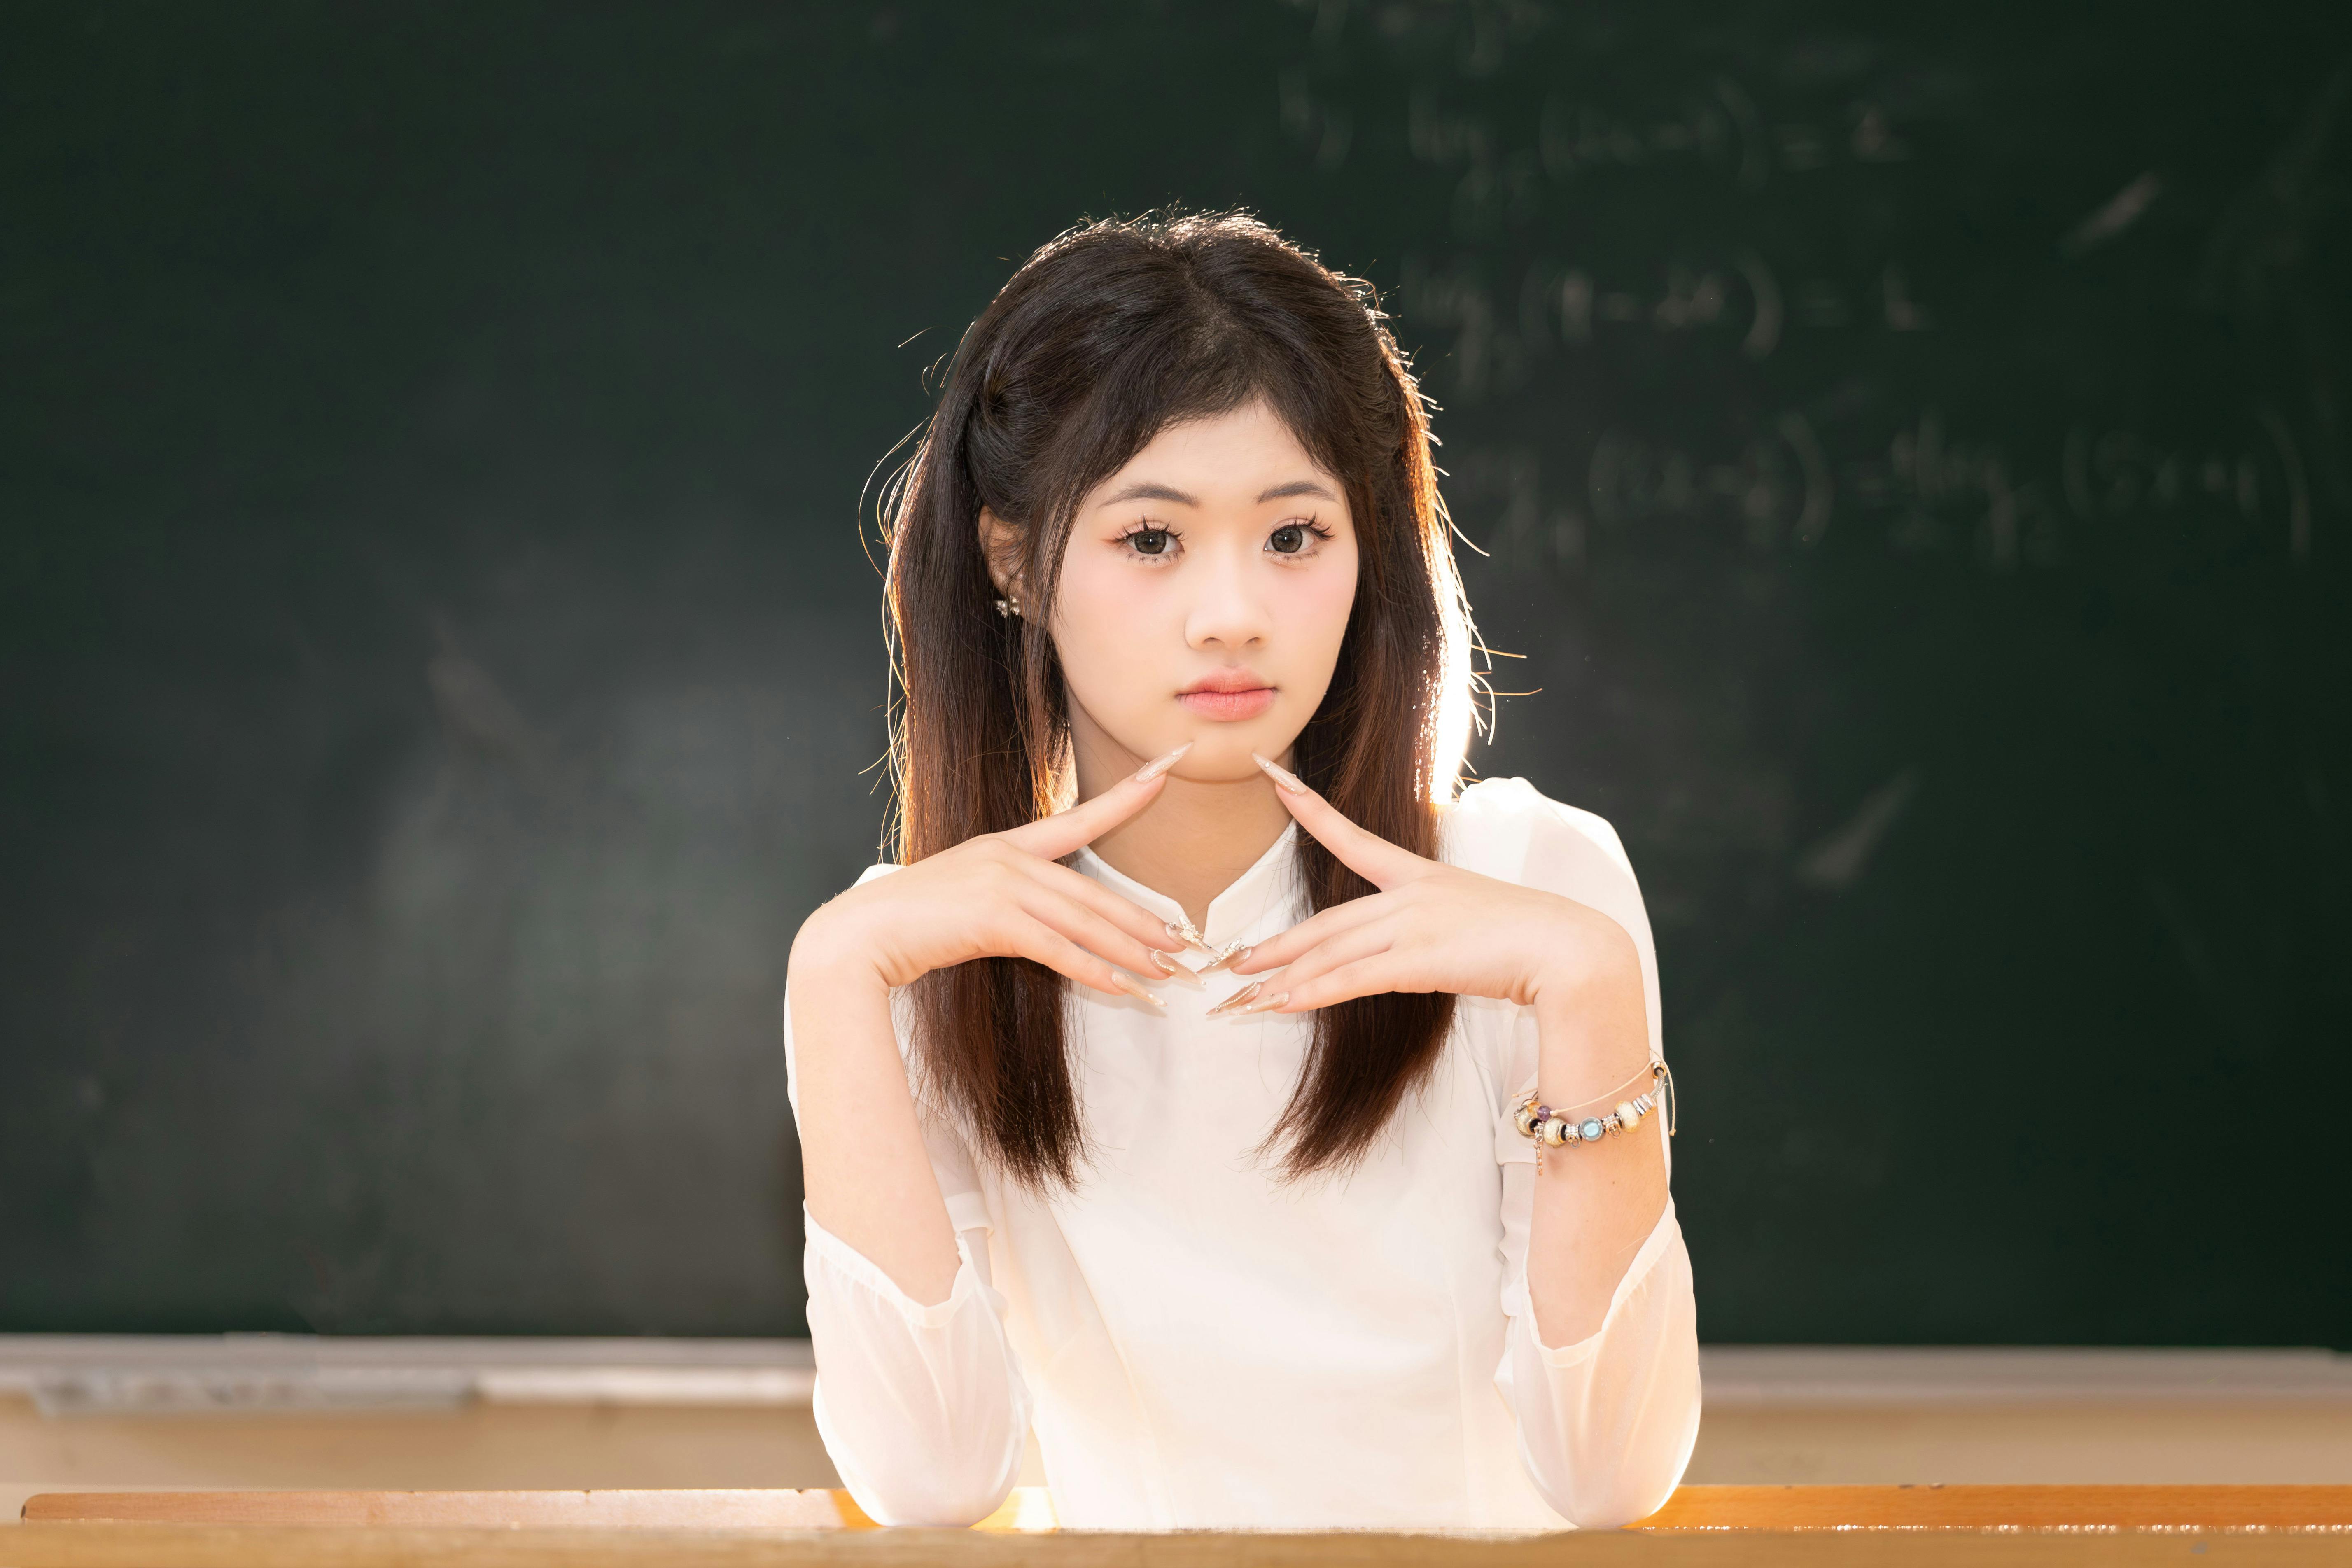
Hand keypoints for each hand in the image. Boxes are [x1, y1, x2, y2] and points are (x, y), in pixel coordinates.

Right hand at [793, 744, 1198, 1005]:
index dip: (1126, 796)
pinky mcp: (993, 920)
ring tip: (1170, 973)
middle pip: (1094, 893)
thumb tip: (1049, 925)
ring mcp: (1002, 885)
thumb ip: (1007, 903)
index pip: (1078, 818)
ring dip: (1132, 953)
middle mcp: (1010, 858)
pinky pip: (1060, 951)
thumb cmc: (909, 924)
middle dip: (1145, 923)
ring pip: (1086, 923)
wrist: (859, 936)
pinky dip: (1096, 972)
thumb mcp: (963, 899)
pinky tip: (1125, 989)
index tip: (1166, 773)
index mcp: (1005, 844)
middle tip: (1189, 944)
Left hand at [1224, 754, 1640, 1016]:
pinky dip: (1310, 992)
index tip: (1276, 781)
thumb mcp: (1474, 918)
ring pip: (1329, 953)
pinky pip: (1350, 978)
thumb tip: (1413, 950)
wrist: (1567, 949)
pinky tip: (1279, 1005)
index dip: (1311, 809)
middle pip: (1325, 922)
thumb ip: (1434, 929)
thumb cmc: (1529, 938)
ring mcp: (1411, 925)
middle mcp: (1407, 895)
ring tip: (1241, 998)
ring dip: (1281, 980)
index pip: (1352, 837)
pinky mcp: (1418, 959)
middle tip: (1230, 963)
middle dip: (1274, 947)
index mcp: (1419, 875)